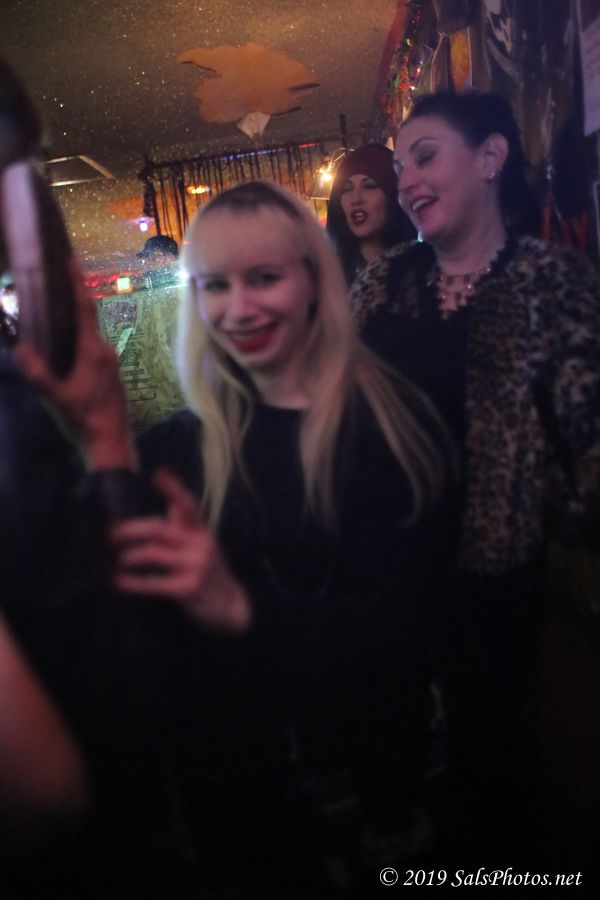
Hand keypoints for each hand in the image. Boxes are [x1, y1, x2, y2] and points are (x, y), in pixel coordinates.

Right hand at [13, 258, 135, 469]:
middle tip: (58, 278)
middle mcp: (106, 351)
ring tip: (57, 310)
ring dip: (76, 321)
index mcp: (93, 351)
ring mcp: (111, 361)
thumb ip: (38, 373)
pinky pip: (95, 347)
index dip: (76, 283)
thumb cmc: (84, 420)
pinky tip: (69, 344)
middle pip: (87, 318)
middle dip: (73, 298)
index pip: (84, 309)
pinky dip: (81, 338)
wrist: (112, 442)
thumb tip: (21, 348)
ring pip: (91, 334)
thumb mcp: (56, 398)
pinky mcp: (111, 372)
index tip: (71, 260)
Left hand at [109, 469, 250, 633]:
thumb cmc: (208, 571)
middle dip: (131, 530)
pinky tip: (119, 582)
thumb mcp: (201, 543)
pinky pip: (153, 583)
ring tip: (118, 561)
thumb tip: (170, 500)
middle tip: (110, 535)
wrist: (230, 605)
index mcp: (201, 530)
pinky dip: (133, 583)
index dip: (173, 488)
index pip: (188, 504)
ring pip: (153, 554)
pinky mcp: (188, 589)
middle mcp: (200, 544)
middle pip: (159, 529)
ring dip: (130, 556)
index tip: (158, 474)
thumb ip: (184, 524)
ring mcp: (196, 566)